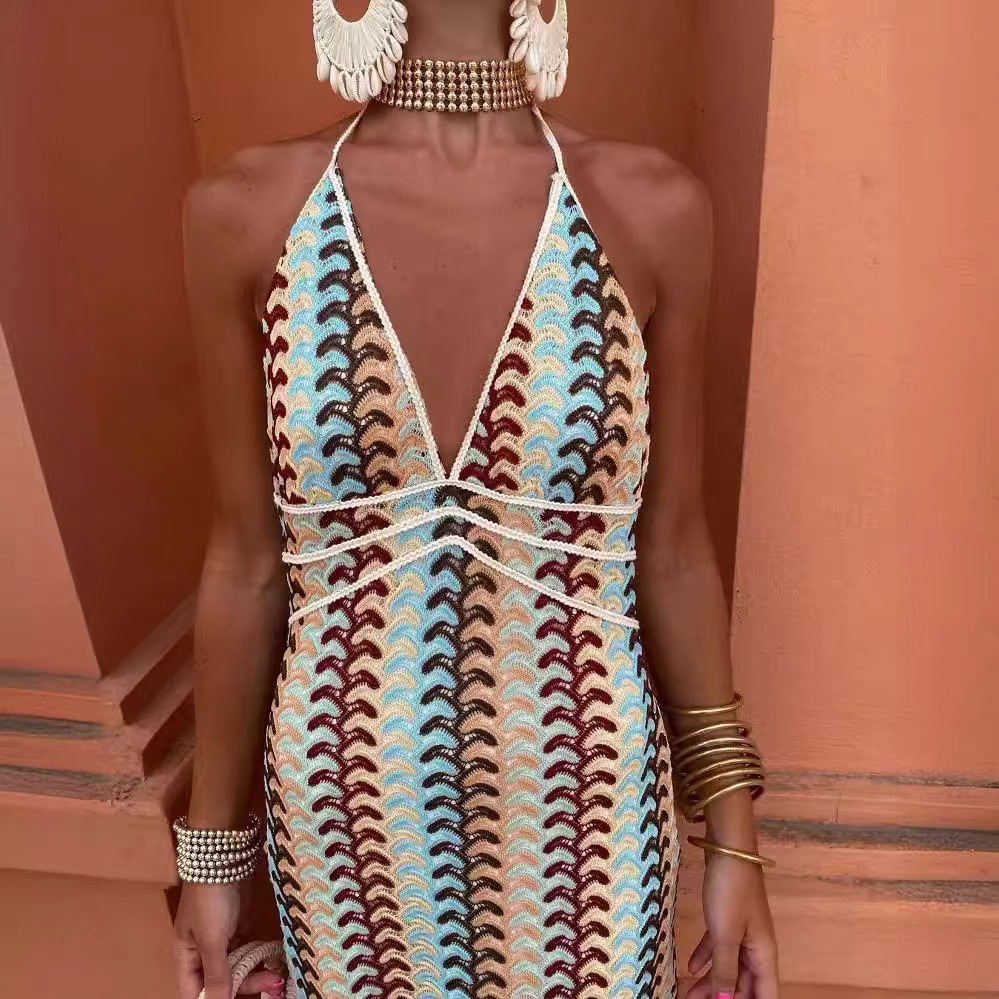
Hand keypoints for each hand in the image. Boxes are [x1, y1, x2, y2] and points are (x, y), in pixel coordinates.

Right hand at [174, 882, 284, 998]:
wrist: (227, 857)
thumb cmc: (211, 899)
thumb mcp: (212, 939)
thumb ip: (216, 975)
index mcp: (186, 957)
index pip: (194, 992)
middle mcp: (203, 951)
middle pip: (221, 981)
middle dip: (244, 985)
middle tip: (271, 985)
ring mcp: (223, 938)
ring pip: (238, 966)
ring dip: (256, 973)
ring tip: (277, 975)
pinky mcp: (241, 925)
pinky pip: (249, 950)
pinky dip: (260, 957)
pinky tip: (275, 961)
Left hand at [686, 854, 778, 998]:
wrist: (728, 849)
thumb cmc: (731, 891)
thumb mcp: (726, 934)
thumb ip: (725, 970)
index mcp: (764, 955)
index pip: (766, 995)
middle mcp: (756, 947)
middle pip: (745, 984)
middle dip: (724, 997)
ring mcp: (742, 931)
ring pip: (729, 966)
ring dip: (712, 982)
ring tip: (689, 993)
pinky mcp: (727, 918)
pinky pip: (718, 946)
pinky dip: (706, 958)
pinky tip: (691, 967)